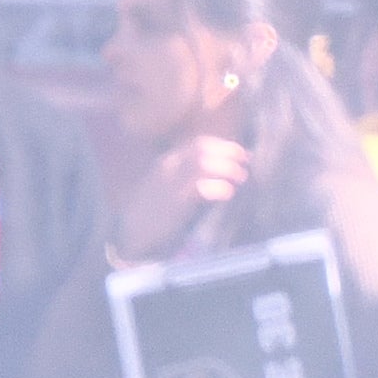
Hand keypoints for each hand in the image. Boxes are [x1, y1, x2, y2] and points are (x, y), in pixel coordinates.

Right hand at [114, 135, 252, 255]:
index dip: (226, 147)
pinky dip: (218, 187)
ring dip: (227, 168)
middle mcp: (169, 167)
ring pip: (202, 163)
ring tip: (240, 178)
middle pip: (203, 149)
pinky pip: (198, 187)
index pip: (200, 144)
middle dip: (230, 154)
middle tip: (246, 167)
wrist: (130, 233)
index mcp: (169, 163)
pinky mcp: (174, 202)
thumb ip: (196, 178)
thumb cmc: (157, 213)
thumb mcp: (174, 188)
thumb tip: (228, 174)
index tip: (244, 156)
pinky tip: (228, 193)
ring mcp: (170, 183)